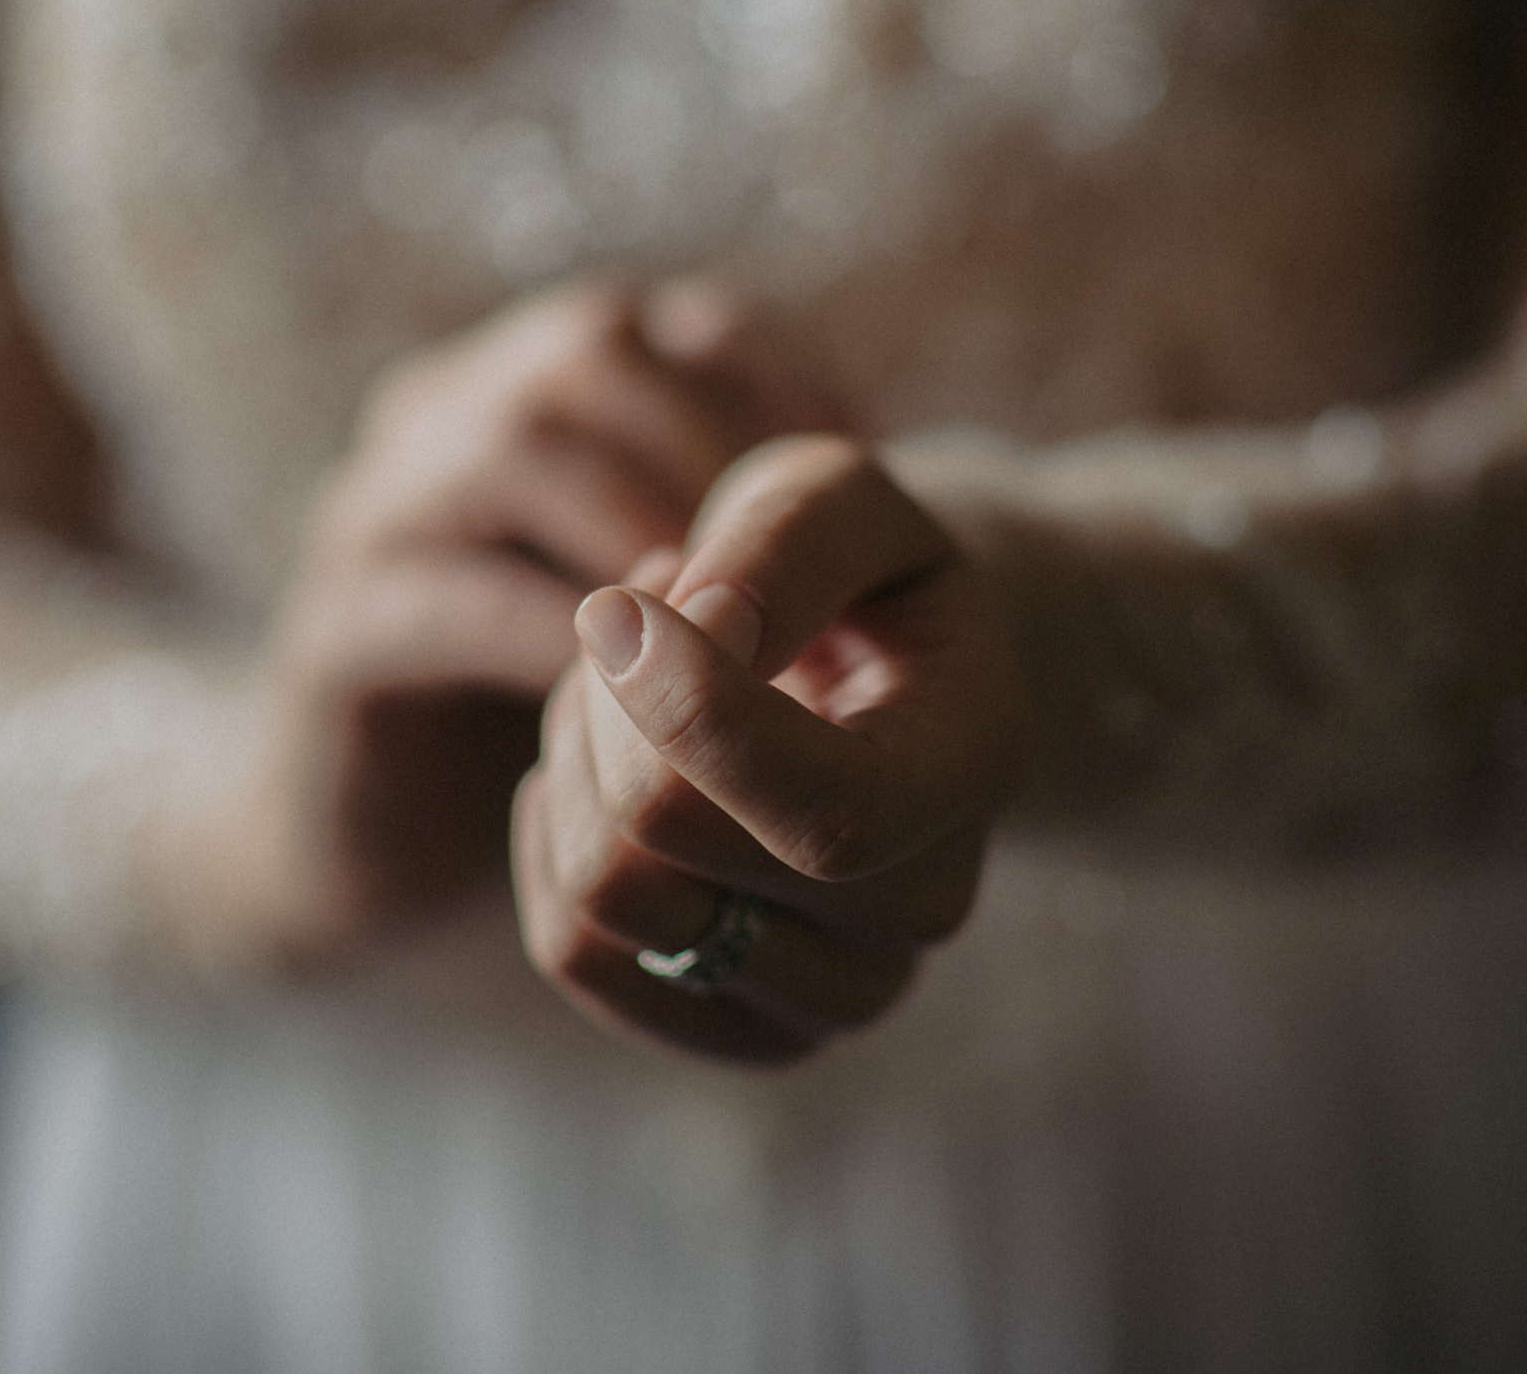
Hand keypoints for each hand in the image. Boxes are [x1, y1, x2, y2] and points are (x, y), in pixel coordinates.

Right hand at [211, 285, 800, 967]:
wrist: (405, 835)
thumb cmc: (580, 710)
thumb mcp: (686, 606)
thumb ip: (757, 531)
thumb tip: (872, 480)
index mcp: (543, 387)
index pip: (683, 323)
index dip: (783, 389)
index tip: (865, 496)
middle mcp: (449, 415)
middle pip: (588, 350)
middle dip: (712, 453)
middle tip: (798, 570)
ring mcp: (374, 511)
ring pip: (507, 448)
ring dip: (638, 532)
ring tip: (727, 635)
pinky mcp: (332, 632)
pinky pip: (427, 601)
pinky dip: (543, 640)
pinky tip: (630, 712)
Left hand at [513, 435, 1031, 1062]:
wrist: (875, 672)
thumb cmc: (850, 573)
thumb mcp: (837, 499)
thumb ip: (784, 541)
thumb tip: (702, 630)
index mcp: (974, 764)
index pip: (823, 808)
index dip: (691, 715)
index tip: (617, 608)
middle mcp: (925, 904)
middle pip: (670, 842)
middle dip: (610, 700)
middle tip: (642, 616)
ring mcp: (838, 990)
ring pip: (608, 902)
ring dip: (575, 764)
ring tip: (626, 689)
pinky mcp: (741, 1026)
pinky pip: (573, 953)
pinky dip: (552, 842)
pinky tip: (600, 772)